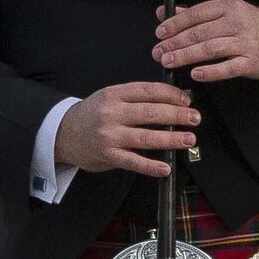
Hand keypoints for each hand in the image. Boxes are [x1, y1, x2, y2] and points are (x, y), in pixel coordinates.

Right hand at [57, 81, 198, 178]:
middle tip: (195, 118)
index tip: (187, 99)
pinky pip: (133, 162)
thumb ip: (135, 99)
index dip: (171, 94)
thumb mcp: (109, 98)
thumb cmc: (92, 115)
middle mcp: (112, 113)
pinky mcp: (108, 155)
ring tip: (188, 139)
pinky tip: (165, 167)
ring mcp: (110, 135)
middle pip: (150, 112)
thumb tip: (171, 101)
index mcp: (114, 94)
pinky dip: (151, 166)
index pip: (148, 91)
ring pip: (146, 137)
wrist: (64, 133)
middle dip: (177, 115)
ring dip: (171, 138)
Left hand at [153, 0, 258, 84]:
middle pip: (200, 33)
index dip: (175, 24)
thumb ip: (194, 14)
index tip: (160, 33)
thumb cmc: (249, 25)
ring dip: (186, 56)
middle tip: (158, 51)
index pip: (196, 14)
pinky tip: (195, 74)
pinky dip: (210, 72)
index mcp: (228, 7)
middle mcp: (236, 23)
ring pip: (210, 49)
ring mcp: (244, 43)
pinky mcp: (250, 62)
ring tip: (169, 61)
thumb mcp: (225, 12)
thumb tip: (163, 13)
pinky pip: (228, 68)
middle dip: (175, 43)